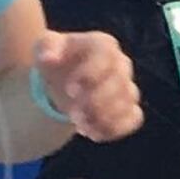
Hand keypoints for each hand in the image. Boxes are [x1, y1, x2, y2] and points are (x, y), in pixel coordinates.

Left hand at [35, 29, 143, 143]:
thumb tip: (49, 58)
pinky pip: (134, 119)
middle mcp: (121, 64)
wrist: (64, 78)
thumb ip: (46, 47)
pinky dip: (114, 129)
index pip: (107, 55)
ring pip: (127, 103)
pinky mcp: (130, 107)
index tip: (70, 90)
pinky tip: (92, 133)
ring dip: (103, 119)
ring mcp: (127, 87)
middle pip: (119, 83)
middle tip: (74, 113)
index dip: (91, 73)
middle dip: (96, 102)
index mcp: (103, 45)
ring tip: (80, 124)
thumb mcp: (45, 46)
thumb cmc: (57, 58)